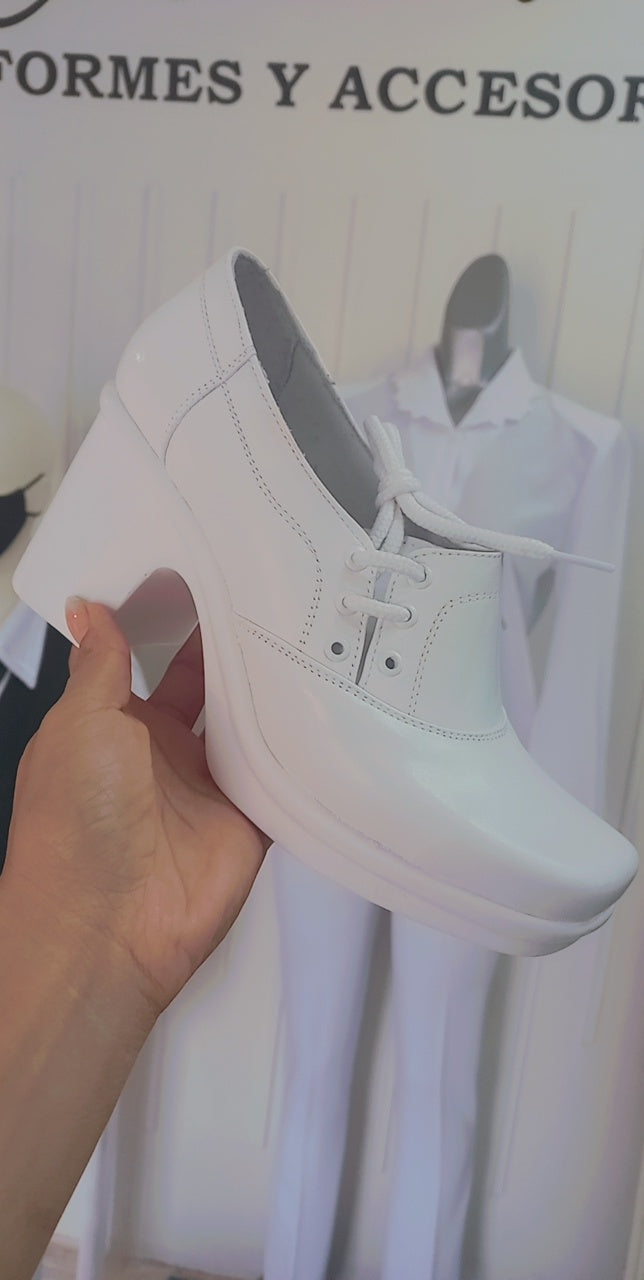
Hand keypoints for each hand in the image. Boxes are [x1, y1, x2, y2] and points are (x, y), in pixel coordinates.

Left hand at [4, 599, 267, 1018]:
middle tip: (267, 604)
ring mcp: (206, 788)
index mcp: (113, 728)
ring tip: (300, 641)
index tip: (206, 584)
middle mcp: (161, 756)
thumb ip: (100, 664)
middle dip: (233, 656)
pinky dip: (296, 748)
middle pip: (209, 692)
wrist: (107, 926)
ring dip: (267, 696)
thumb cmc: (73, 829)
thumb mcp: (79, 723)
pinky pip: (280, 774)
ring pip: (249, 726)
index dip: (175, 628)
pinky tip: (318, 709)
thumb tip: (90, 612)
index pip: (152, 666)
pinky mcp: (247, 820)